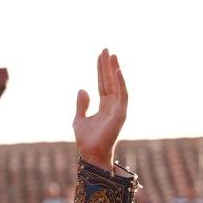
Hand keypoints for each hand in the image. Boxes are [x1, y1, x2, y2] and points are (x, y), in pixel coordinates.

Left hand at [72, 48, 127, 170]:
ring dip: (115, 70)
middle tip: (106, 49)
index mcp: (104, 105)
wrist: (90, 153)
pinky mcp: (121, 113)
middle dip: (108, 65)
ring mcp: (118, 108)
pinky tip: (116, 71)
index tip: (99, 55)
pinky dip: (120, 83)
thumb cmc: (86, 140)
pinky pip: (122, 95)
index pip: (102, 83)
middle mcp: (113, 104)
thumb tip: (82, 89)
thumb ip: (82, 104)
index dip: (100, 69)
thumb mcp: (79, 119)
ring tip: (112, 55)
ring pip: (117, 84)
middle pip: (110, 80)